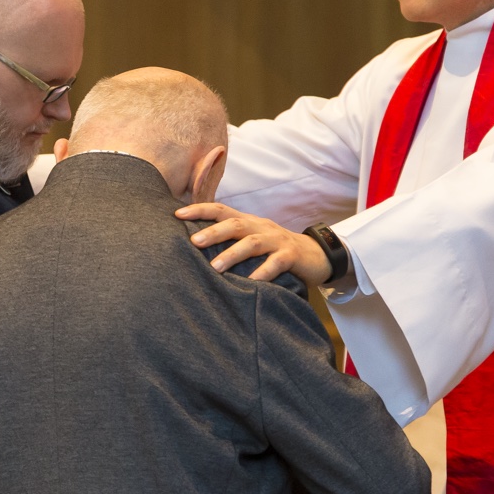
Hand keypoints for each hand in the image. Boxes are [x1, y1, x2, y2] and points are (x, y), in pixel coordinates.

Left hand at [176, 202, 331, 285]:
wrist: (317, 255)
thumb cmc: (275, 250)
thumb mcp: (253, 240)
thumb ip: (231, 241)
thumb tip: (195, 245)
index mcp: (248, 222)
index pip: (221, 210)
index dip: (200, 210)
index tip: (177, 215)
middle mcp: (261, 227)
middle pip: (235, 224)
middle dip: (213, 232)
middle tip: (193, 242)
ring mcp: (277, 240)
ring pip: (253, 243)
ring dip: (233, 254)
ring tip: (215, 268)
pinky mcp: (292, 256)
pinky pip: (276, 263)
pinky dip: (263, 272)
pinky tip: (251, 283)